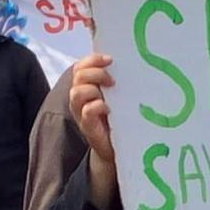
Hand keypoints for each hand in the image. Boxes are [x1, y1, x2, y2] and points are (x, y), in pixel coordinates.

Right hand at [70, 54, 119, 209]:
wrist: (117, 150)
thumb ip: (117, 84)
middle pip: (78, 75)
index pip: (81, 66)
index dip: (92, 59)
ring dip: (93, 88)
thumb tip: (133, 64)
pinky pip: (87, 111)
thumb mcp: (119, 99)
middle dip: (95, 72)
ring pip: (77, 92)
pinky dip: (97, 106)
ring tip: (110, 93)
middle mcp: (80, 98)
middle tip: (112, 80)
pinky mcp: (88, 127)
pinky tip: (109, 110)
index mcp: (87, 87)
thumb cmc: (120, 122)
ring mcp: (82, 113)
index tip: (111, 59)